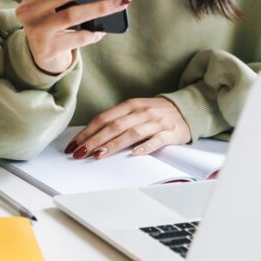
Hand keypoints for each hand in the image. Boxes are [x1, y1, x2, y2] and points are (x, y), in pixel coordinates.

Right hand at [15, 0, 130, 74]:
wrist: (45, 54)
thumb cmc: (54, 19)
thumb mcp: (52, 2)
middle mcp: (27, 9)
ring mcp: (35, 29)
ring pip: (72, 14)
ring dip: (100, 7)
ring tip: (121, 1)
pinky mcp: (47, 48)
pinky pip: (77, 37)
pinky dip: (93, 32)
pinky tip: (103, 30)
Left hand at [65, 97, 189, 158]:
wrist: (187, 109)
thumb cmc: (156, 113)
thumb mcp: (135, 111)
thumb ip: (117, 120)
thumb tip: (92, 136)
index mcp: (131, 105)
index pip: (104, 118)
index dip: (87, 132)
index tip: (73, 145)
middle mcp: (142, 112)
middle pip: (114, 127)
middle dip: (94, 141)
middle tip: (79, 153)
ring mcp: (156, 122)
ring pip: (131, 133)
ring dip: (113, 144)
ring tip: (98, 155)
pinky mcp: (170, 133)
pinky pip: (156, 140)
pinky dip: (145, 147)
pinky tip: (134, 153)